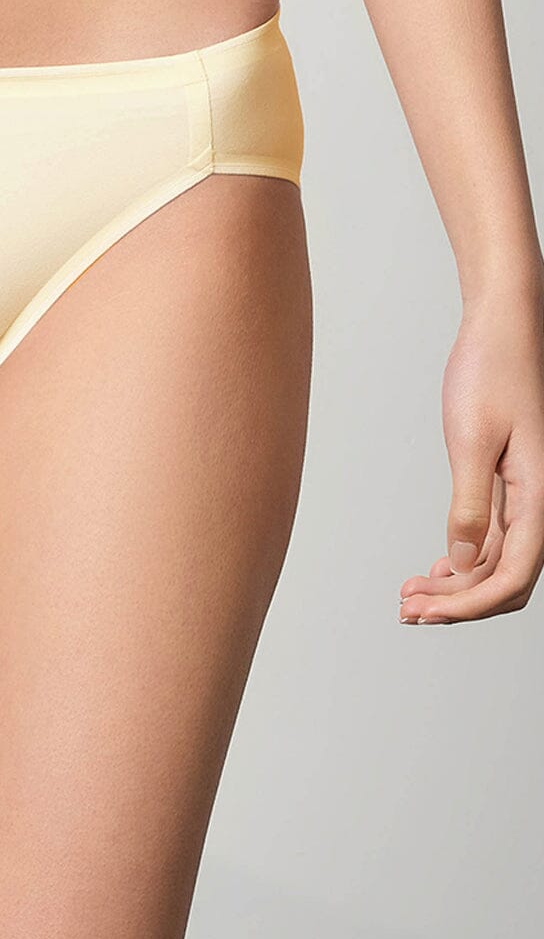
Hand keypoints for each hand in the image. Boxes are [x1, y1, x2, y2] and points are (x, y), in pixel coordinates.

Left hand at [400, 284, 543, 623]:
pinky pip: (492, 538)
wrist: (503, 325)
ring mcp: (523, 494)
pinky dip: (462, 561)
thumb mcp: (472, 440)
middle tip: (407, 610)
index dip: (471, 605)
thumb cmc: (492, 370)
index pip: (514, 575)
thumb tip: (462, 562)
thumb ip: (470, 505)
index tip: (426, 613)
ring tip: (409, 596)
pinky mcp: (508, 483)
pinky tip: (433, 569)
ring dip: (455, 586)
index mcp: (539, 494)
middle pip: (507, 579)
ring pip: (496, 562)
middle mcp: (538, 501)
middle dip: (459, 603)